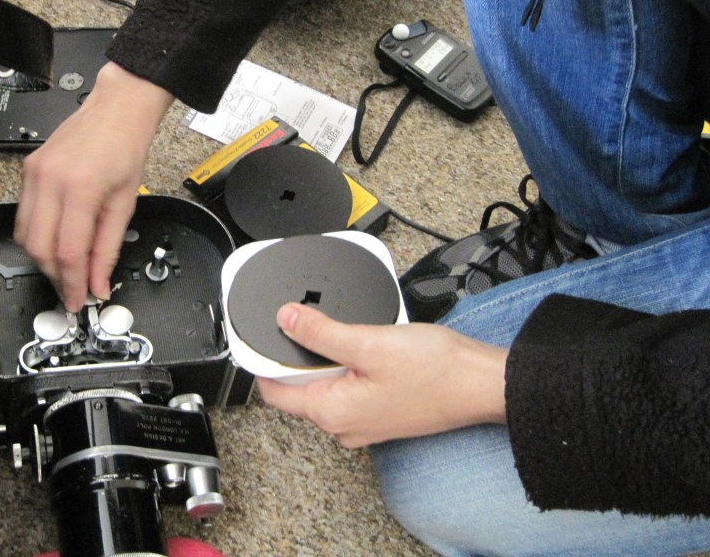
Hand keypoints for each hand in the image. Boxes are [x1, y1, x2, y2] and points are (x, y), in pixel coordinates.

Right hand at [14, 62, 172, 311]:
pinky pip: (23, 215)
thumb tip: (99, 282)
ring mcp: (33, 174)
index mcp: (79, 187)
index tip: (79, 299)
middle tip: (73, 288)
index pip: (67, 252)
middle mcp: (49, 180)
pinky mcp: (27, 170)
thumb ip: (109, 248)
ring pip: (24, 236)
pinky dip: (37, 236)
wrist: (116, 110)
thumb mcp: (126, 203)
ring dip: (43, 259)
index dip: (72, 284)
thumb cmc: (125, 146)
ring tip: (66, 267)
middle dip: (55, 276)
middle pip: (39, 249)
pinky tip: (55, 240)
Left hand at [257, 303, 507, 446]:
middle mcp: (343, 426)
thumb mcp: (369, 342)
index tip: (263, 332)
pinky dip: (349, 366)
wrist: (481, 384)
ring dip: (328, 358)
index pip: (273, 391)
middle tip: (316, 323)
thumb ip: (320, 333)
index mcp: (332, 413)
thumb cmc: (436, 371)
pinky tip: (369, 347)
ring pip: (325, 385)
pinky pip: (348, 388)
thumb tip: (285, 319)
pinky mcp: (379, 413)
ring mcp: (362, 423)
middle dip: (300, 355)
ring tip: (352, 335)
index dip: (264, 358)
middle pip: (298, 387)